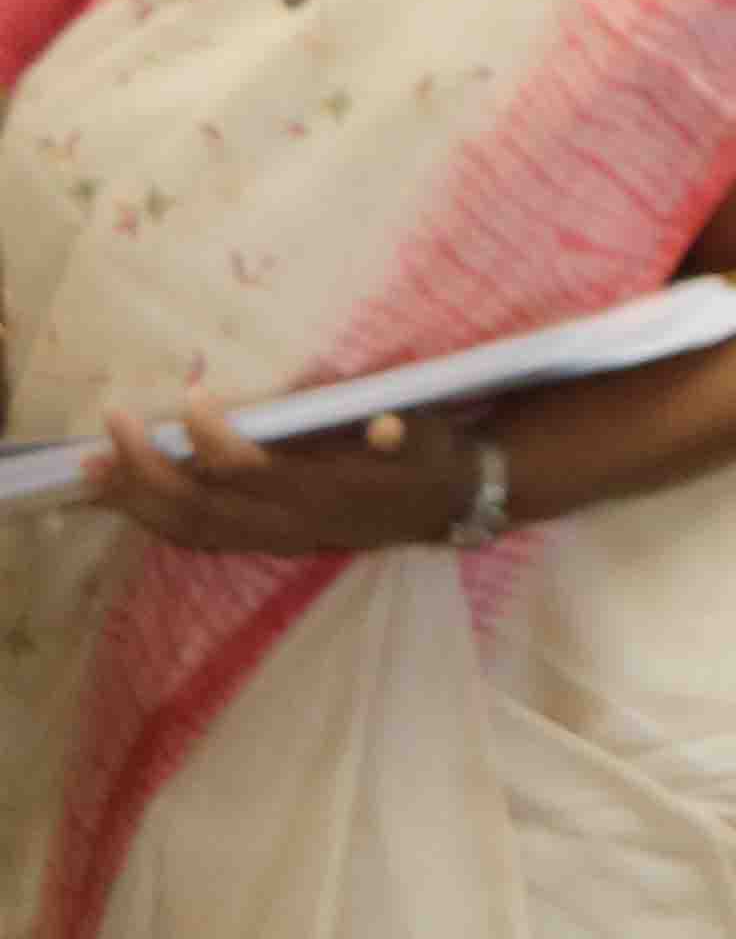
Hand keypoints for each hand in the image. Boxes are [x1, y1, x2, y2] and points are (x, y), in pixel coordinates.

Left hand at [82, 398, 479, 557]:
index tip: (189, 397)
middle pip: (201, 504)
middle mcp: (290, 522)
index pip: (252, 471)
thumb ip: (405, 434)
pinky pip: (195, 537)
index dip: (214, 439)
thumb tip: (385, 428)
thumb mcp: (428, 438)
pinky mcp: (264, 540)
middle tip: (112, 423)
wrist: (443, 505)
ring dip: (135, 498)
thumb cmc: (428, 456)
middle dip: (148, 466)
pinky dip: (152, 518)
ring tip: (90, 468)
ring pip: (189, 527)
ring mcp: (273, 537)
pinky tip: (121, 498)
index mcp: (325, 492)